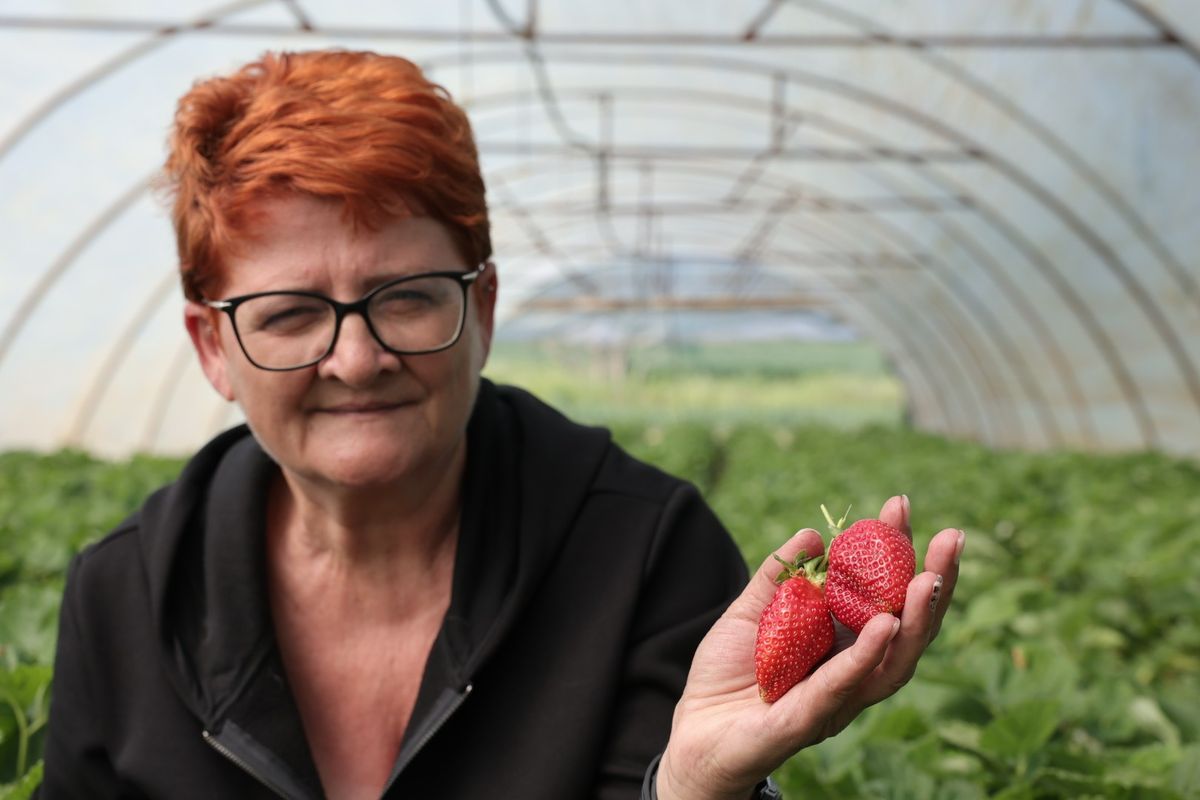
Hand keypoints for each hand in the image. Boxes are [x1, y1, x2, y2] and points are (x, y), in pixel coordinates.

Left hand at [657, 495, 963, 799]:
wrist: (694, 730)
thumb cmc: (728, 673)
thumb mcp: (750, 612)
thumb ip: (779, 576)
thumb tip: (813, 533)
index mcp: (842, 642)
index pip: (884, 594)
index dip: (897, 552)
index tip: (902, 506)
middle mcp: (852, 671)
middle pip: (907, 627)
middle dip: (934, 581)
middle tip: (951, 537)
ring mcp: (837, 698)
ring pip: (892, 662)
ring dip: (917, 619)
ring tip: (932, 578)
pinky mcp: (809, 720)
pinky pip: (844, 685)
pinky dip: (867, 654)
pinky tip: (887, 624)